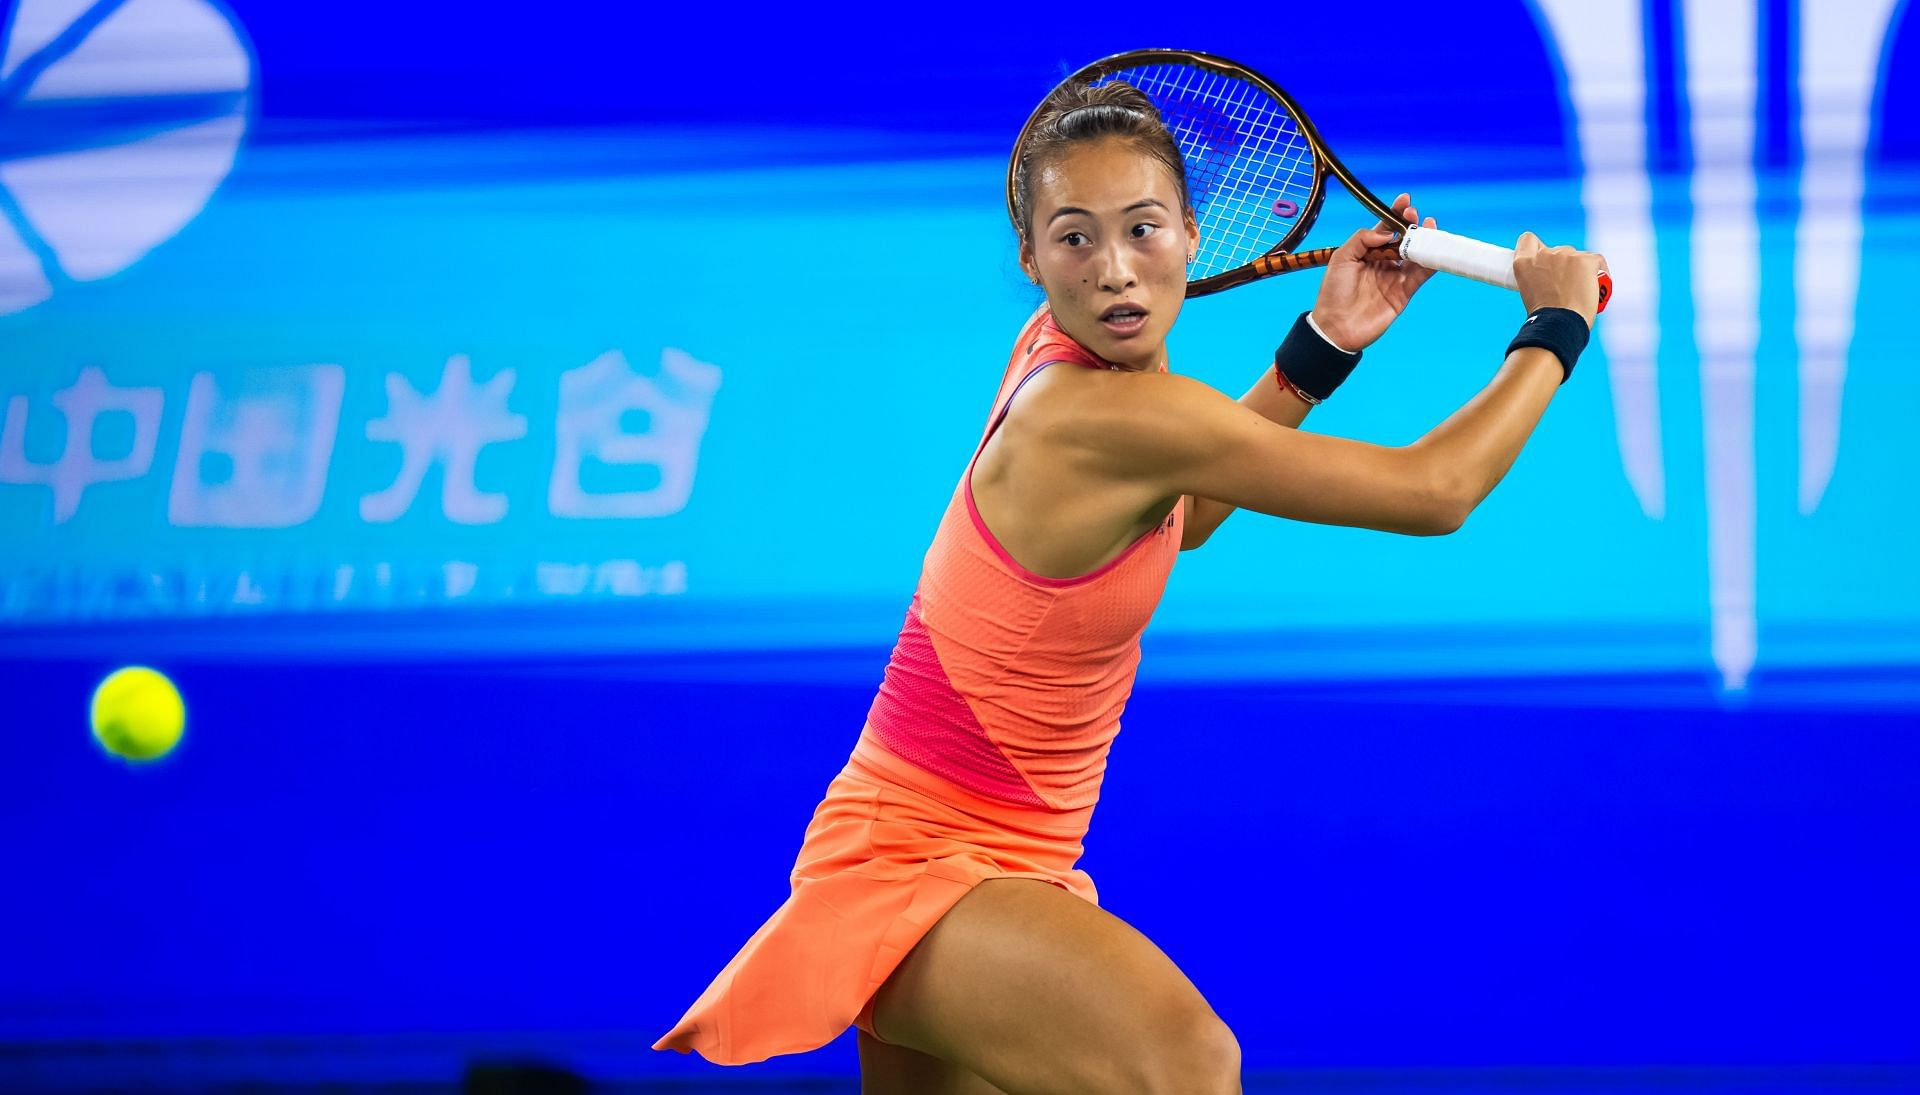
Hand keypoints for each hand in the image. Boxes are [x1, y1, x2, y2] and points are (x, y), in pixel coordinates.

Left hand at [1308, 193, 1435, 351]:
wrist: (1336, 328)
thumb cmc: (1333, 293)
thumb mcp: (1341, 258)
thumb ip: (1362, 239)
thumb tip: (1387, 232)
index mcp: (1366, 253)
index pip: (1384, 229)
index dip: (1395, 214)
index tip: (1404, 200)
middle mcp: (1382, 263)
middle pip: (1403, 239)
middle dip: (1410, 224)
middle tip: (1413, 215)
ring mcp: (1394, 277)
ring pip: (1415, 254)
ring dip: (1424, 240)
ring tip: (1429, 226)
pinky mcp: (1404, 293)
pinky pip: (1421, 274)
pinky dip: (1431, 261)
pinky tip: (1434, 248)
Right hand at [1511, 232, 1606, 326]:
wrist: (1559, 324)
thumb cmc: (1544, 318)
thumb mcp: (1529, 293)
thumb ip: (1538, 278)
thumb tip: (1552, 280)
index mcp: (1524, 263)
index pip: (1528, 240)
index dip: (1535, 248)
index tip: (1541, 261)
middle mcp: (1544, 255)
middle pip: (1557, 251)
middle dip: (1562, 265)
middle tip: (1564, 286)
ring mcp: (1566, 255)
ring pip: (1576, 256)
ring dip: (1579, 269)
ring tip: (1580, 291)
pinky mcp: (1586, 260)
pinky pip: (1596, 260)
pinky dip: (1599, 271)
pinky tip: (1597, 285)